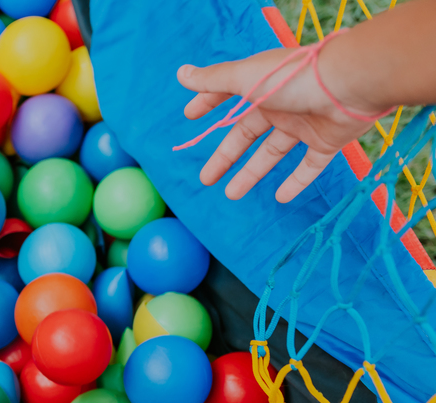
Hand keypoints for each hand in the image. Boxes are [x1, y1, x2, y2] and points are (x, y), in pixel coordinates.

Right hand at [178, 46, 386, 201]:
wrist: (351, 84)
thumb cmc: (294, 77)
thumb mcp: (246, 78)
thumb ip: (213, 80)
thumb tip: (181, 74)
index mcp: (260, 87)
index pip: (227, 95)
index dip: (208, 104)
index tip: (190, 117)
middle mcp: (280, 105)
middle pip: (246, 135)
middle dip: (224, 156)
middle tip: (206, 178)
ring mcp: (304, 124)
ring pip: (271, 153)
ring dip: (251, 174)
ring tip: (232, 194)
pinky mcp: (326, 141)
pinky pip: (309, 166)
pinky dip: (296, 182)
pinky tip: (280, 197)